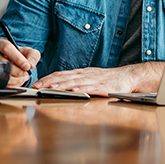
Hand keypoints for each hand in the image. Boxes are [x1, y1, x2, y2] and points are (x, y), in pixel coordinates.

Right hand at [0, 38, 40, 87]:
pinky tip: (17, 81)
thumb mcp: (28, 51)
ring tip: (22, 77)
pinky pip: (0, 83)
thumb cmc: (19, 55)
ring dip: (16, 79)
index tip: (27, 66)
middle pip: (3, 63)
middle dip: (18, 70)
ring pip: (1, 74)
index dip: (18, 58)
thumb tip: (31, 64)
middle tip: (25, 73)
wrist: (12, 62)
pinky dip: (12, 84)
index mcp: (0, 43)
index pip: (7, 48)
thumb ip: (33, 55)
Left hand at [32, 62, 164, 96]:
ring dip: (62, 85)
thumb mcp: (88, 78)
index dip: (48, 78)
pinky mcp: (104, 87)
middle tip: (37, 86)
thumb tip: (58, 85)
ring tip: (51, 88)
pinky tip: (75, 90)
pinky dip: (82, 89)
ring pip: (75, 82)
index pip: (61, 74)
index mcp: (80, 73)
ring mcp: (94, 80)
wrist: (128, 76)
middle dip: (49, 82)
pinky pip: (91, 87)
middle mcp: (85, 75)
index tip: (36, 83)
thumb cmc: (107, 79)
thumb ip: (75, 81)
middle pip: (65, 77)